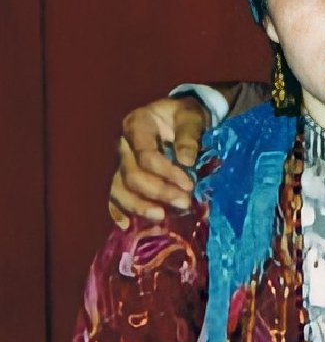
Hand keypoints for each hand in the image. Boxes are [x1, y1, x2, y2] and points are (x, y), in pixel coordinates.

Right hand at [109, 96, 208, 227]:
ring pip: (120, 189)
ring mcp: (121, 163)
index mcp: (136, 125)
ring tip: (162, 218)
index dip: (166, 173)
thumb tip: (186, 161)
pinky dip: (118, 211)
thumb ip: (189, 135)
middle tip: (185, 203)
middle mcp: (123, 145)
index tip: (189, 184)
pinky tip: (127, 225)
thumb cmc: (185, 116)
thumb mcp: (191, 116)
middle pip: (132, 175)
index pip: (146, 155)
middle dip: (158, 192)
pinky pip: (114, 196)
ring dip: (140, 206)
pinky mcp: (124, 177)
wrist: (180, 118)